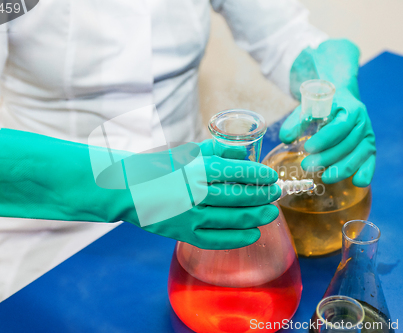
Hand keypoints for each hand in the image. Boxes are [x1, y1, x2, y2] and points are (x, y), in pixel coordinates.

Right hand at [0, 131, 279, 249]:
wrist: (126, 189)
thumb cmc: (157, 167)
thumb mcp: (186, 153)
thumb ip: (215, 150)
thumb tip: (242, 151)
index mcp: (196, 168)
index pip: (236, 171)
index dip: (258, 175)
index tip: (271, 176)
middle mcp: (195, 192)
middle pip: (239, 195)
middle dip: (263, 196)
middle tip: (276, 194)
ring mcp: (190, 215)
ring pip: (232, 218)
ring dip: (256, 216)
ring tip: (270, 213)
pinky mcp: (184, 233)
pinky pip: (216, 239)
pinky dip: (237, 238)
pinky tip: (252, 234)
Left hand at [280, 39, 375, 186]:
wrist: (342, 99)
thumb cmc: (322, 105)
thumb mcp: (308, 108)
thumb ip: (296, 122)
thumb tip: (286, 138)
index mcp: (350, 109)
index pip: (340, 126)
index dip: (325, 139)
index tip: (308, 148)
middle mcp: (362, 123)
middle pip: (348, 143)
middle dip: (327, 157)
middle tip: (307, 166)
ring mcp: (368, 137)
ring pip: (359, 155)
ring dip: (342, 168)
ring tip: (324, 177)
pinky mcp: (369, 149)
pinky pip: (370, 162)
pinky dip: (366, 173)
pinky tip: (357, 183)